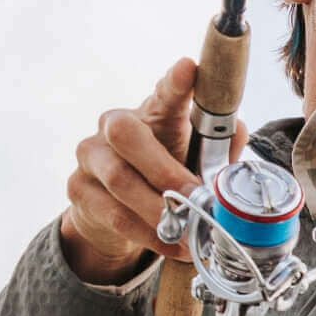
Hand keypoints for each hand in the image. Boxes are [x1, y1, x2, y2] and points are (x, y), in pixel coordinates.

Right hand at [61, 58, 245, 285]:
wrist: (114, 214)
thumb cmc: (164, 178)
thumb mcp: (195, 163)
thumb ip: (218, 151)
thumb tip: (236, 131)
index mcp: (152, 115)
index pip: (163, 94)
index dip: (176, 83)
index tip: (190, 68)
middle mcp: (114, 127)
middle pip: (126, 134)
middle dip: (166, 171)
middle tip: (198, 199)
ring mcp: (91, 156)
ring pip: (120, 181)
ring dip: (161, 212)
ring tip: (190, 234)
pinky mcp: (79, 190)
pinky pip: (117, 216)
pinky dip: (151, 235)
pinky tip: (173, 246)